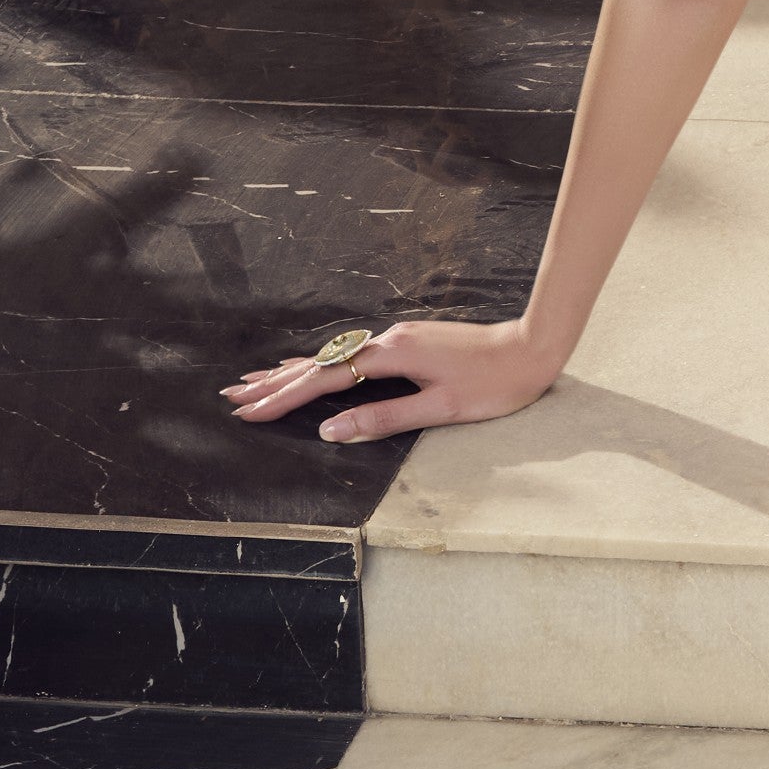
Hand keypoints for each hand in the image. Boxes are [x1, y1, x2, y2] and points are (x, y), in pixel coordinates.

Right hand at [223, 318, 564, 444]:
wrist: (535, 346)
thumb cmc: (495, 383)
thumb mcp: (441, 408)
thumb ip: (383, 418)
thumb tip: (331, 430)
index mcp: (391, 356)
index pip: (323, 381)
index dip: (283, 398)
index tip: (247, 412)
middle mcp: (388, 340)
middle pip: (319, 364)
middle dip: (275, 383)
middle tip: (232, 396)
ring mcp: (398, 337)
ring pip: (333, 357)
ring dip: (293, 371)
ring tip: (257, 380)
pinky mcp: (409, 340)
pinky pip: (352, 353)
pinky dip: (324, 363)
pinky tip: (315, 365)